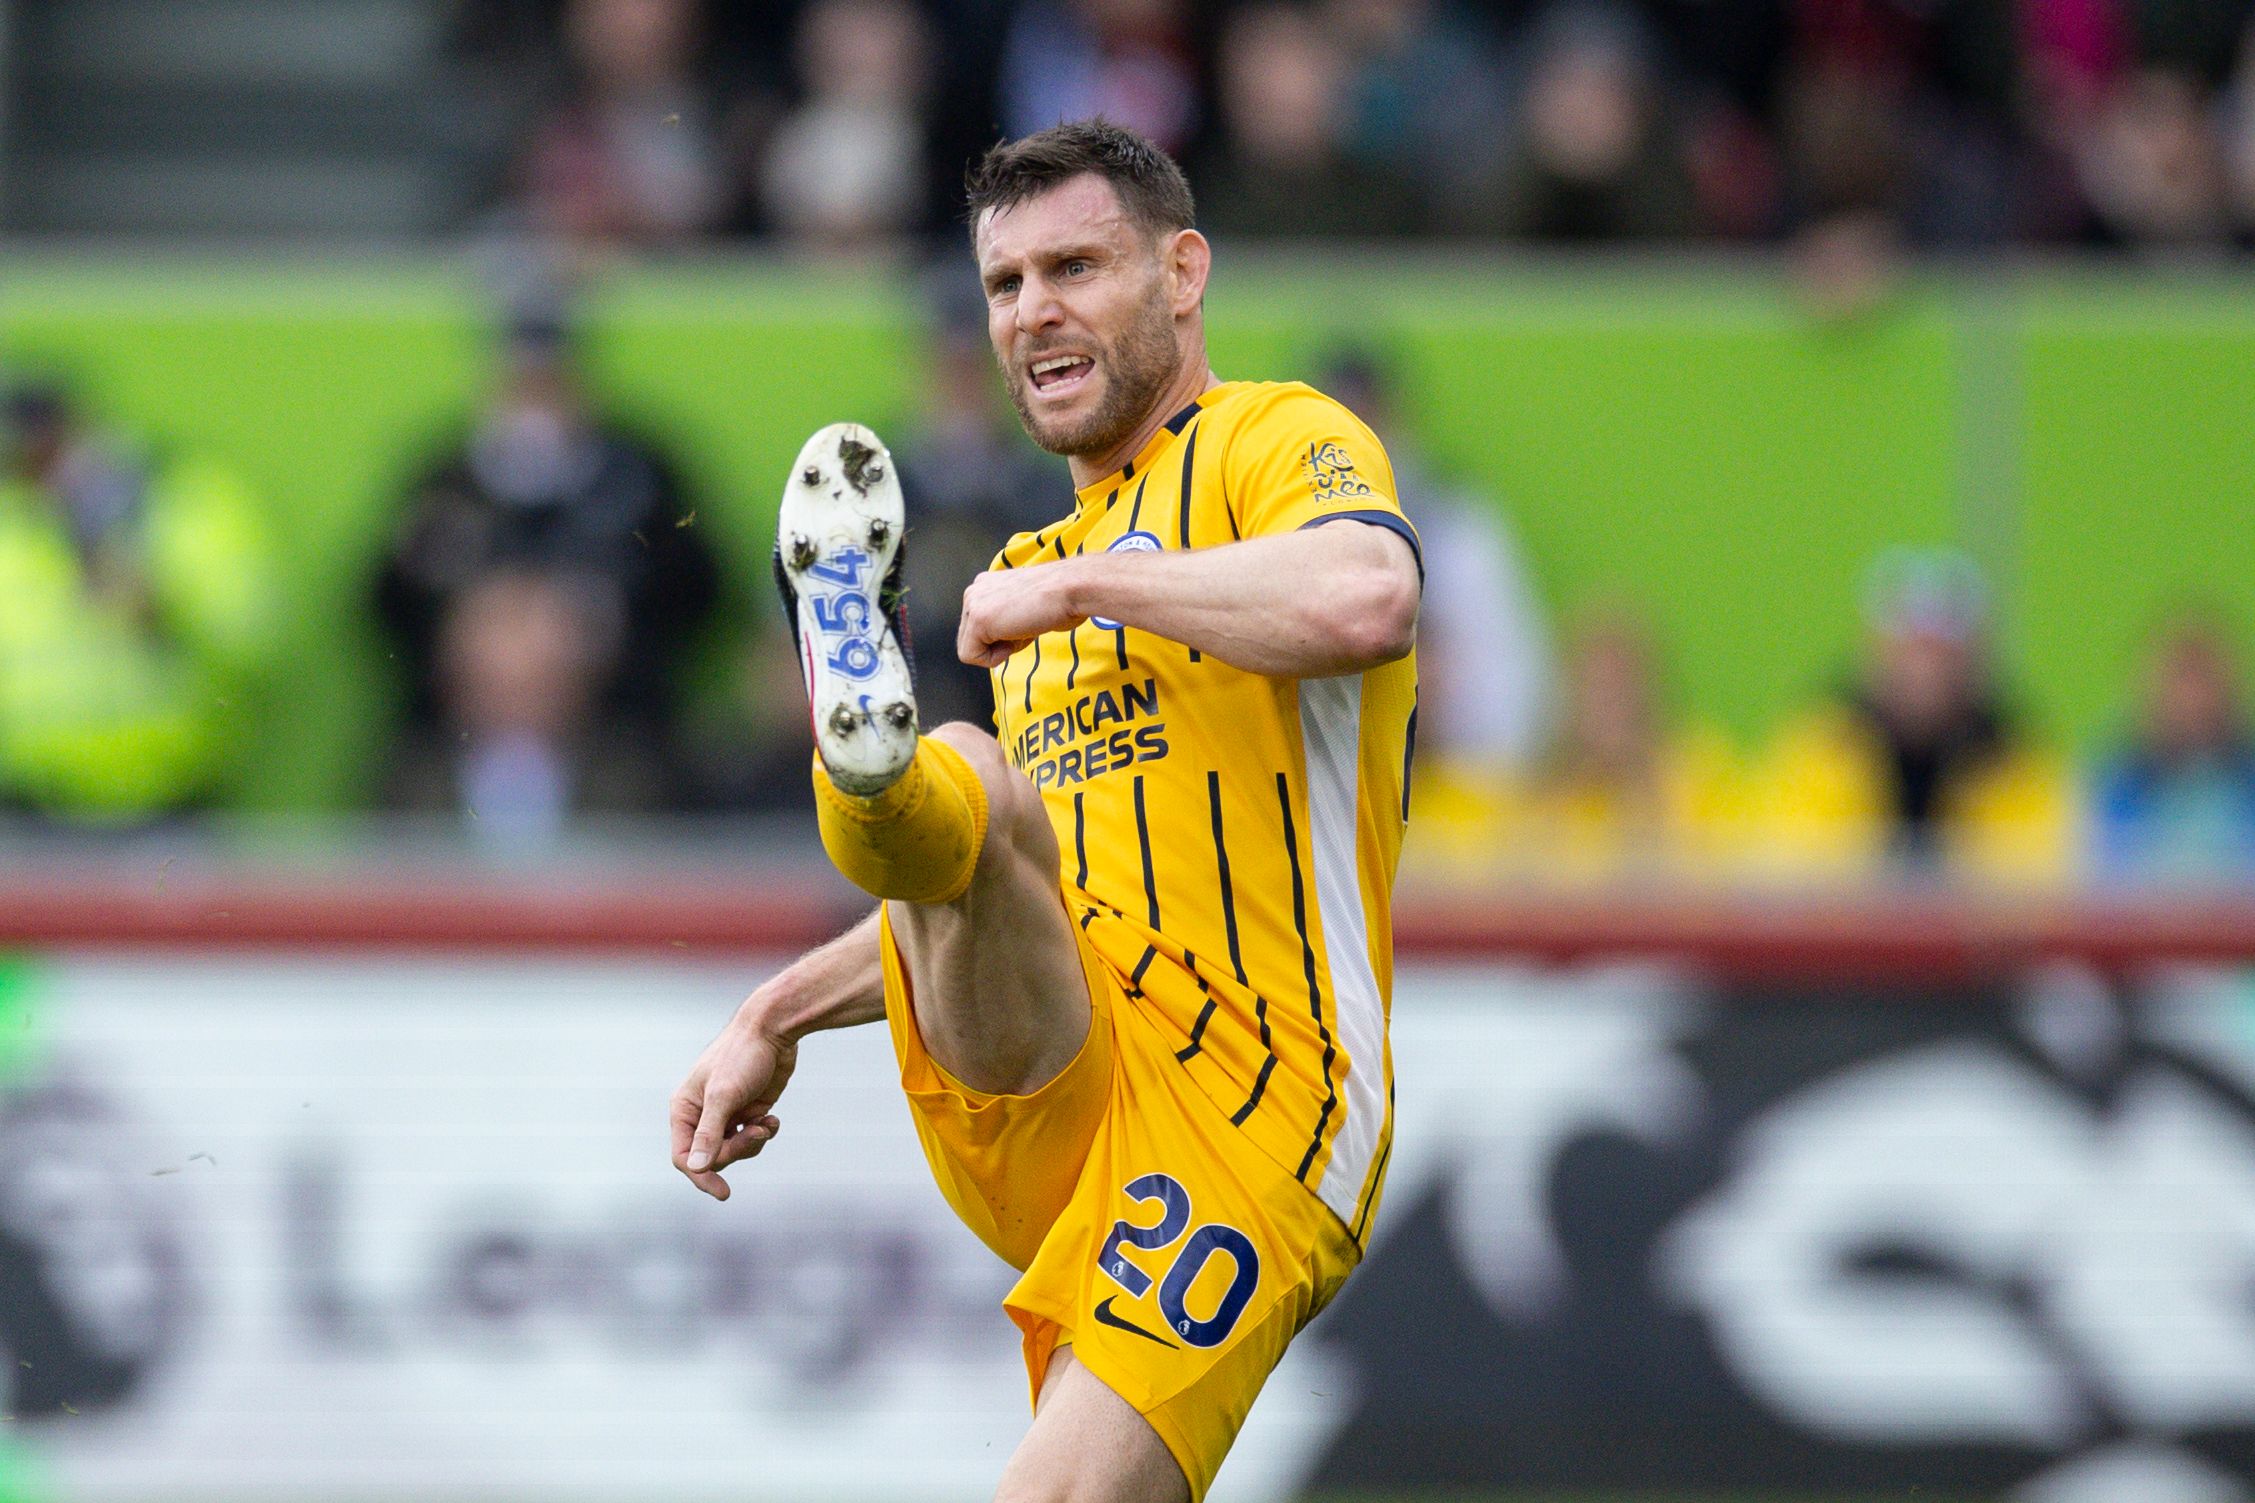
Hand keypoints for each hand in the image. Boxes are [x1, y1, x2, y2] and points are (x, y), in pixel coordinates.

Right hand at [668, 1002, 800, 1200]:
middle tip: (756, 1133)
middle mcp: (703, 1114)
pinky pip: (754, 1136)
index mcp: (685, 1109)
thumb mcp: (723, 1095)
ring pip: (735, 1149)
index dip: (701, 1176)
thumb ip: (709, 1133)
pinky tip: (773, 1118)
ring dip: (753, 1142)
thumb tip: (696, 1168)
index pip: (684, 1157)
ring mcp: (727, 1113)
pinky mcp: (750, 1110)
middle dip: (737, 1150)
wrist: (773, 1029)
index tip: (724, 1192)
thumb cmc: (742, 1055)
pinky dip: (765, 1132)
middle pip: (713, 1156)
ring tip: (766, 1124)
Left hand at [957, 561, 1084, 668]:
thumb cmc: (1059, 599)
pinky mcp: (978, 619)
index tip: (1026, 623)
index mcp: (985, 585)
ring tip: (1022, 629)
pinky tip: (1016, 637)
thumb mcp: (1024, 608)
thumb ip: (1005, 619)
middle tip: (1025, 628)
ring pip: (970, 649)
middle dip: (998, 644)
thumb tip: (1000, 641)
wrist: (1070, 589)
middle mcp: (975, 590)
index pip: (977, 628)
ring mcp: (973, 604)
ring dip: (999, 650)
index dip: (1003, 638)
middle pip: (970, 640)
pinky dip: (994, 658)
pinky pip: (971, 656)